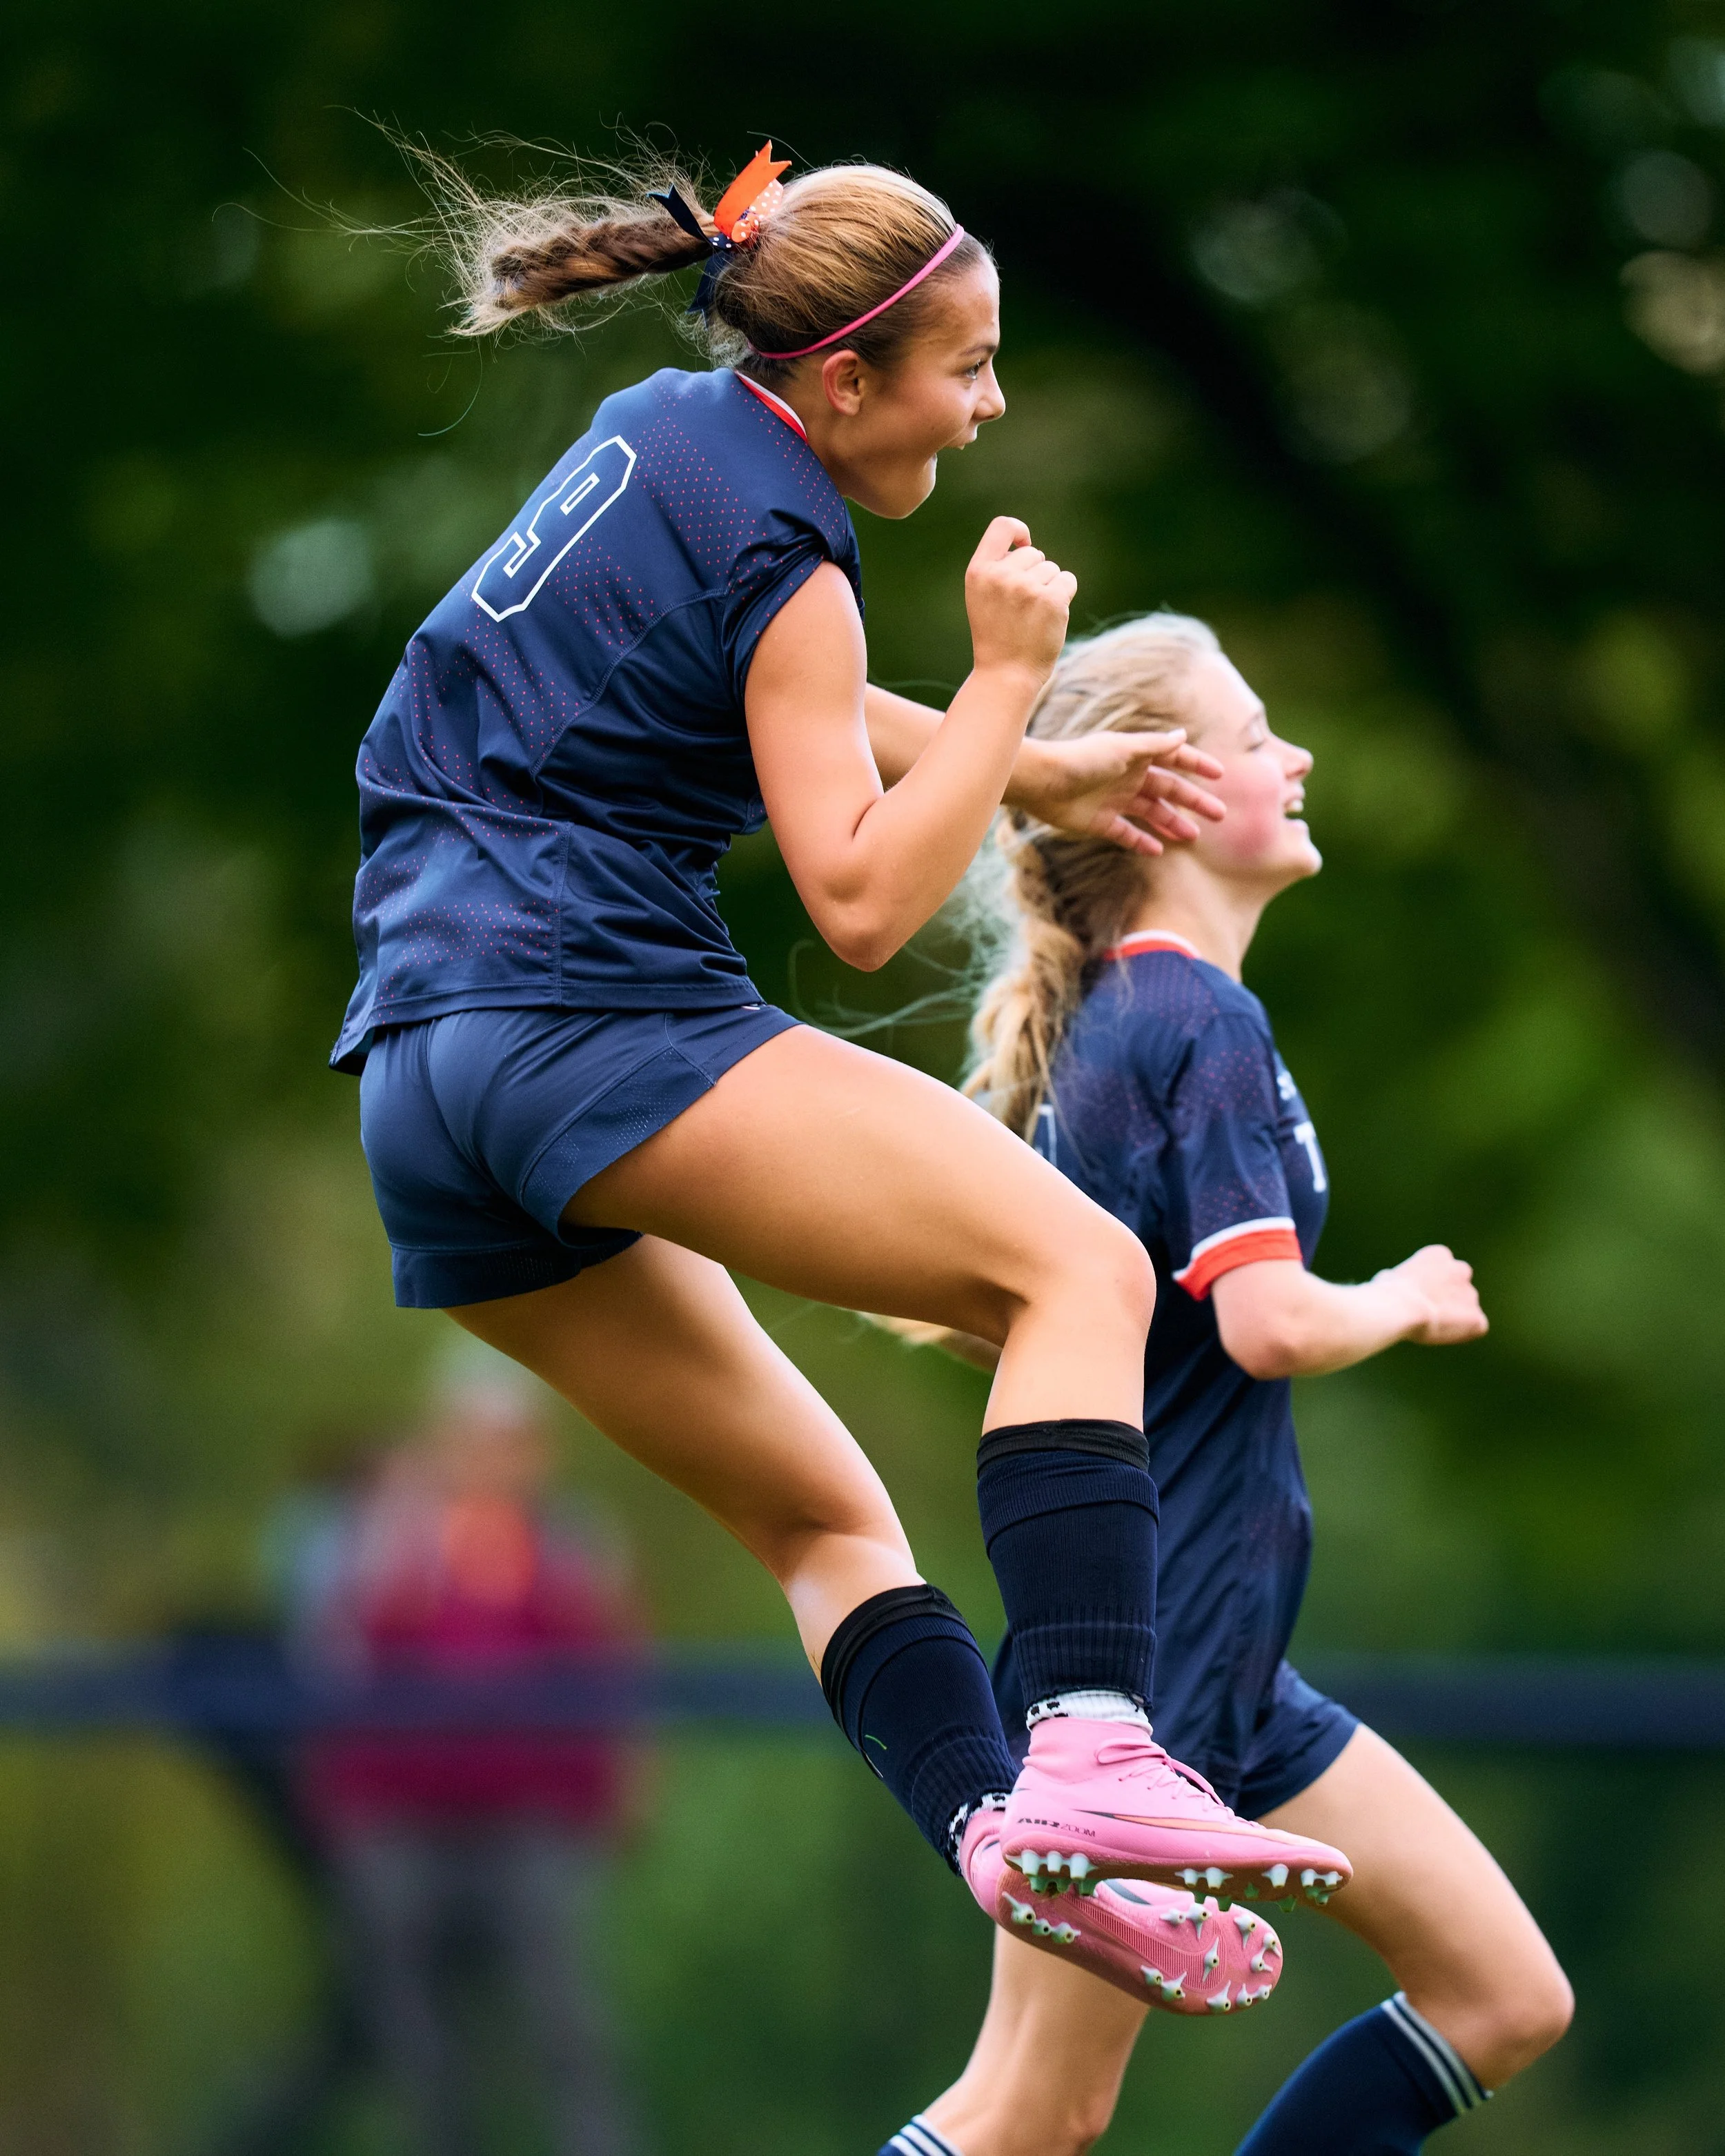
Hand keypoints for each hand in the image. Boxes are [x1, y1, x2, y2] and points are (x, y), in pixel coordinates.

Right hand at [964, 517, 1075, 687]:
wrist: (1005, 676)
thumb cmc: (996, 637)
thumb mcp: (983, 598)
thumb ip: (997, 569)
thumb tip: (1028, 545)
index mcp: (978, 572)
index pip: (1002, 526)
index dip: (1019, 531)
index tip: (1025, 544)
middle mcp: (1001, 575)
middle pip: (1033, 553)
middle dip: (1035, 574)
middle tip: (1024, 606)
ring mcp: (1026, 587)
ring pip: (1051, 569)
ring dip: (1049, 588)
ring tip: (1033, 616)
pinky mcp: (1051, 599)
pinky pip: (1067, 580)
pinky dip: (1064, 596)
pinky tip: (1049, 617)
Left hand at [1013, 731, 1226, 854]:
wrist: (1042, 782)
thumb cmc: (1082, 760)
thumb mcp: (1123, 749)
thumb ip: (1154, 745)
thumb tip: (1183, 734)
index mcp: (1136, 756)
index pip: (1173, 759)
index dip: (1196, 765)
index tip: (1219, 775)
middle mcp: (1128, 777)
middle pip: (1169, 790)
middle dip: (1194, 801)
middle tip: (1219, 815)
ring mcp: (1115, 800)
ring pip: (1152, 813)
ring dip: (1172, 824)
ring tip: (1194, 837)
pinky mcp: (1100, 822)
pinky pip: (1127, 834)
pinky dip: (1142, 842)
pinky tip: (1159, 850)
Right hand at [1376, 1245, 1488, 1346]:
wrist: (1400, 1308)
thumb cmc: (1387, 1292)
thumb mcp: (1389, 1277)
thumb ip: (1402, 1279)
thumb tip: (1395, 1286)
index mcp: (1439, 1255)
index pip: (1442, 1271)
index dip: (1429, 1287)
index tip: (1415, 1296)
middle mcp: (1461, 1269)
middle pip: (1458, 1287)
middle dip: (1447, 1299)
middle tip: (1427, 1312)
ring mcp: (1471, 1294)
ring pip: (1467, 1309)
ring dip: (1454, 1317)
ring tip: (1431, 1326)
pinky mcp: (1477, 1318)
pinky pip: (1475, 1328)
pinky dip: (1464, 1333)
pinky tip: (1442, 1334)